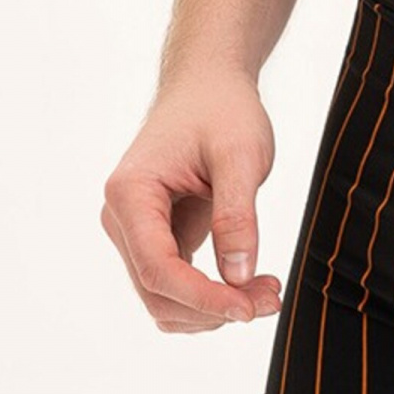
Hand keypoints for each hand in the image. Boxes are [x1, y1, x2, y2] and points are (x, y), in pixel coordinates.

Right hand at [101, 70, 286, 331]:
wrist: (208, 84)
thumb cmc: (222, 109)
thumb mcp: (241, 154)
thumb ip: (237, 214)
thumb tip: (238, 277)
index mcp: (130, 194)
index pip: (157, 269)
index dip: (203, 298)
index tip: (250, 308)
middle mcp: (122, 218)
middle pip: (157, 292)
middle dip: (213, 307)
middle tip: (271, 298)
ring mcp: (135, 232)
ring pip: (163, 299)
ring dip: (211, 309)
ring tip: (266, 291)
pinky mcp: (155, 238)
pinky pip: (174, 285)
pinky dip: (208, 296)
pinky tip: (249, 284)